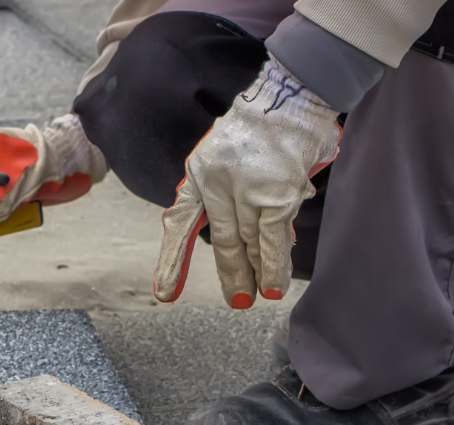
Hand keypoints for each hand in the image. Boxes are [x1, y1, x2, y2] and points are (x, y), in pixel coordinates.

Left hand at [154, 59, 339, 308]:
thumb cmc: (264, 128)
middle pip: (220, 240)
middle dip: (230, 273)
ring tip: (257, 297)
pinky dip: (274, 266)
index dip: (173, 259)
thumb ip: (230, 194)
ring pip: (247, 243)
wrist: (290, 95)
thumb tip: (251, 238)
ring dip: (255, 274)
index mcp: (198, 173)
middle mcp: (215, 183)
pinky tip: (274, 287)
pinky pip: (271, 240)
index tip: (164, 293)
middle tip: (236, 301)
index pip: (181, 221)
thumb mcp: (227, 156)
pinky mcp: (274, 195)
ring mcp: (245, 191)